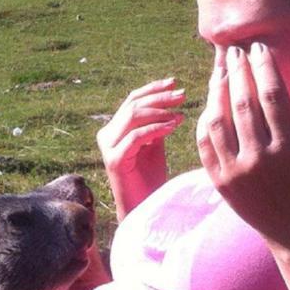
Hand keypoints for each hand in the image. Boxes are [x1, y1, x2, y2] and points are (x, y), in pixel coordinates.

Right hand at [98, 77, 186, 218]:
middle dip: (160, 97)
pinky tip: (173, 125)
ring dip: (160, 111)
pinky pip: (136, 136)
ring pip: (133, 117)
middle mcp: (107, 135)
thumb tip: (170, 99)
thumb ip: (156, 123)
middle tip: (183, 95)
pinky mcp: (114, 160)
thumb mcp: (154, 143)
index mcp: (114, 129)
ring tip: (181, 112)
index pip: (132, 100)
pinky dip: (156, 128)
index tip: (174, 83)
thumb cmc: (150, 177)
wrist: (143, 206)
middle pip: (133, 105)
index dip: (153, 89)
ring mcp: (108, 148)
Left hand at [196, 44, 289, 250]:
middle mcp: (259, 159)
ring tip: (219, 71)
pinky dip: (204, 122)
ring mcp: (235, 171)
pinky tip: (209, 105)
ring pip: (218, 121)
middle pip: (242, 103)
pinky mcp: (220, 182)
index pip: (272, 97)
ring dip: (217, 92)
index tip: (259, 48)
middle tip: (234, 50)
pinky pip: (205, 145)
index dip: (264, 68)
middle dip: (238, 71)